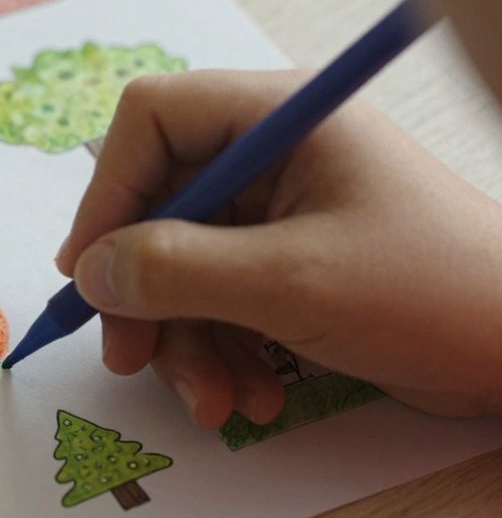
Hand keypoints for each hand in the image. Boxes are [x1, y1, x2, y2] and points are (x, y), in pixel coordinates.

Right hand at [56, 71, 501, 427]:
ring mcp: (282, 209)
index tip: (88, 268)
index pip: (152, 119)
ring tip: (216, 400)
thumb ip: (175, 270)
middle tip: (130, 357)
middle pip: (158, 202)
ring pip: (184, 262)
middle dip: (145, 291)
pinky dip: (223, 349)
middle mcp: (273, 152)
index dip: (108, 190)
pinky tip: (255, 393)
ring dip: (187, 339)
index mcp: (279, 117)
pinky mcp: (292, 262)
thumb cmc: (431, 293)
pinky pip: (221, 296)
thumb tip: (90, 271)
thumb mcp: (289, 282)